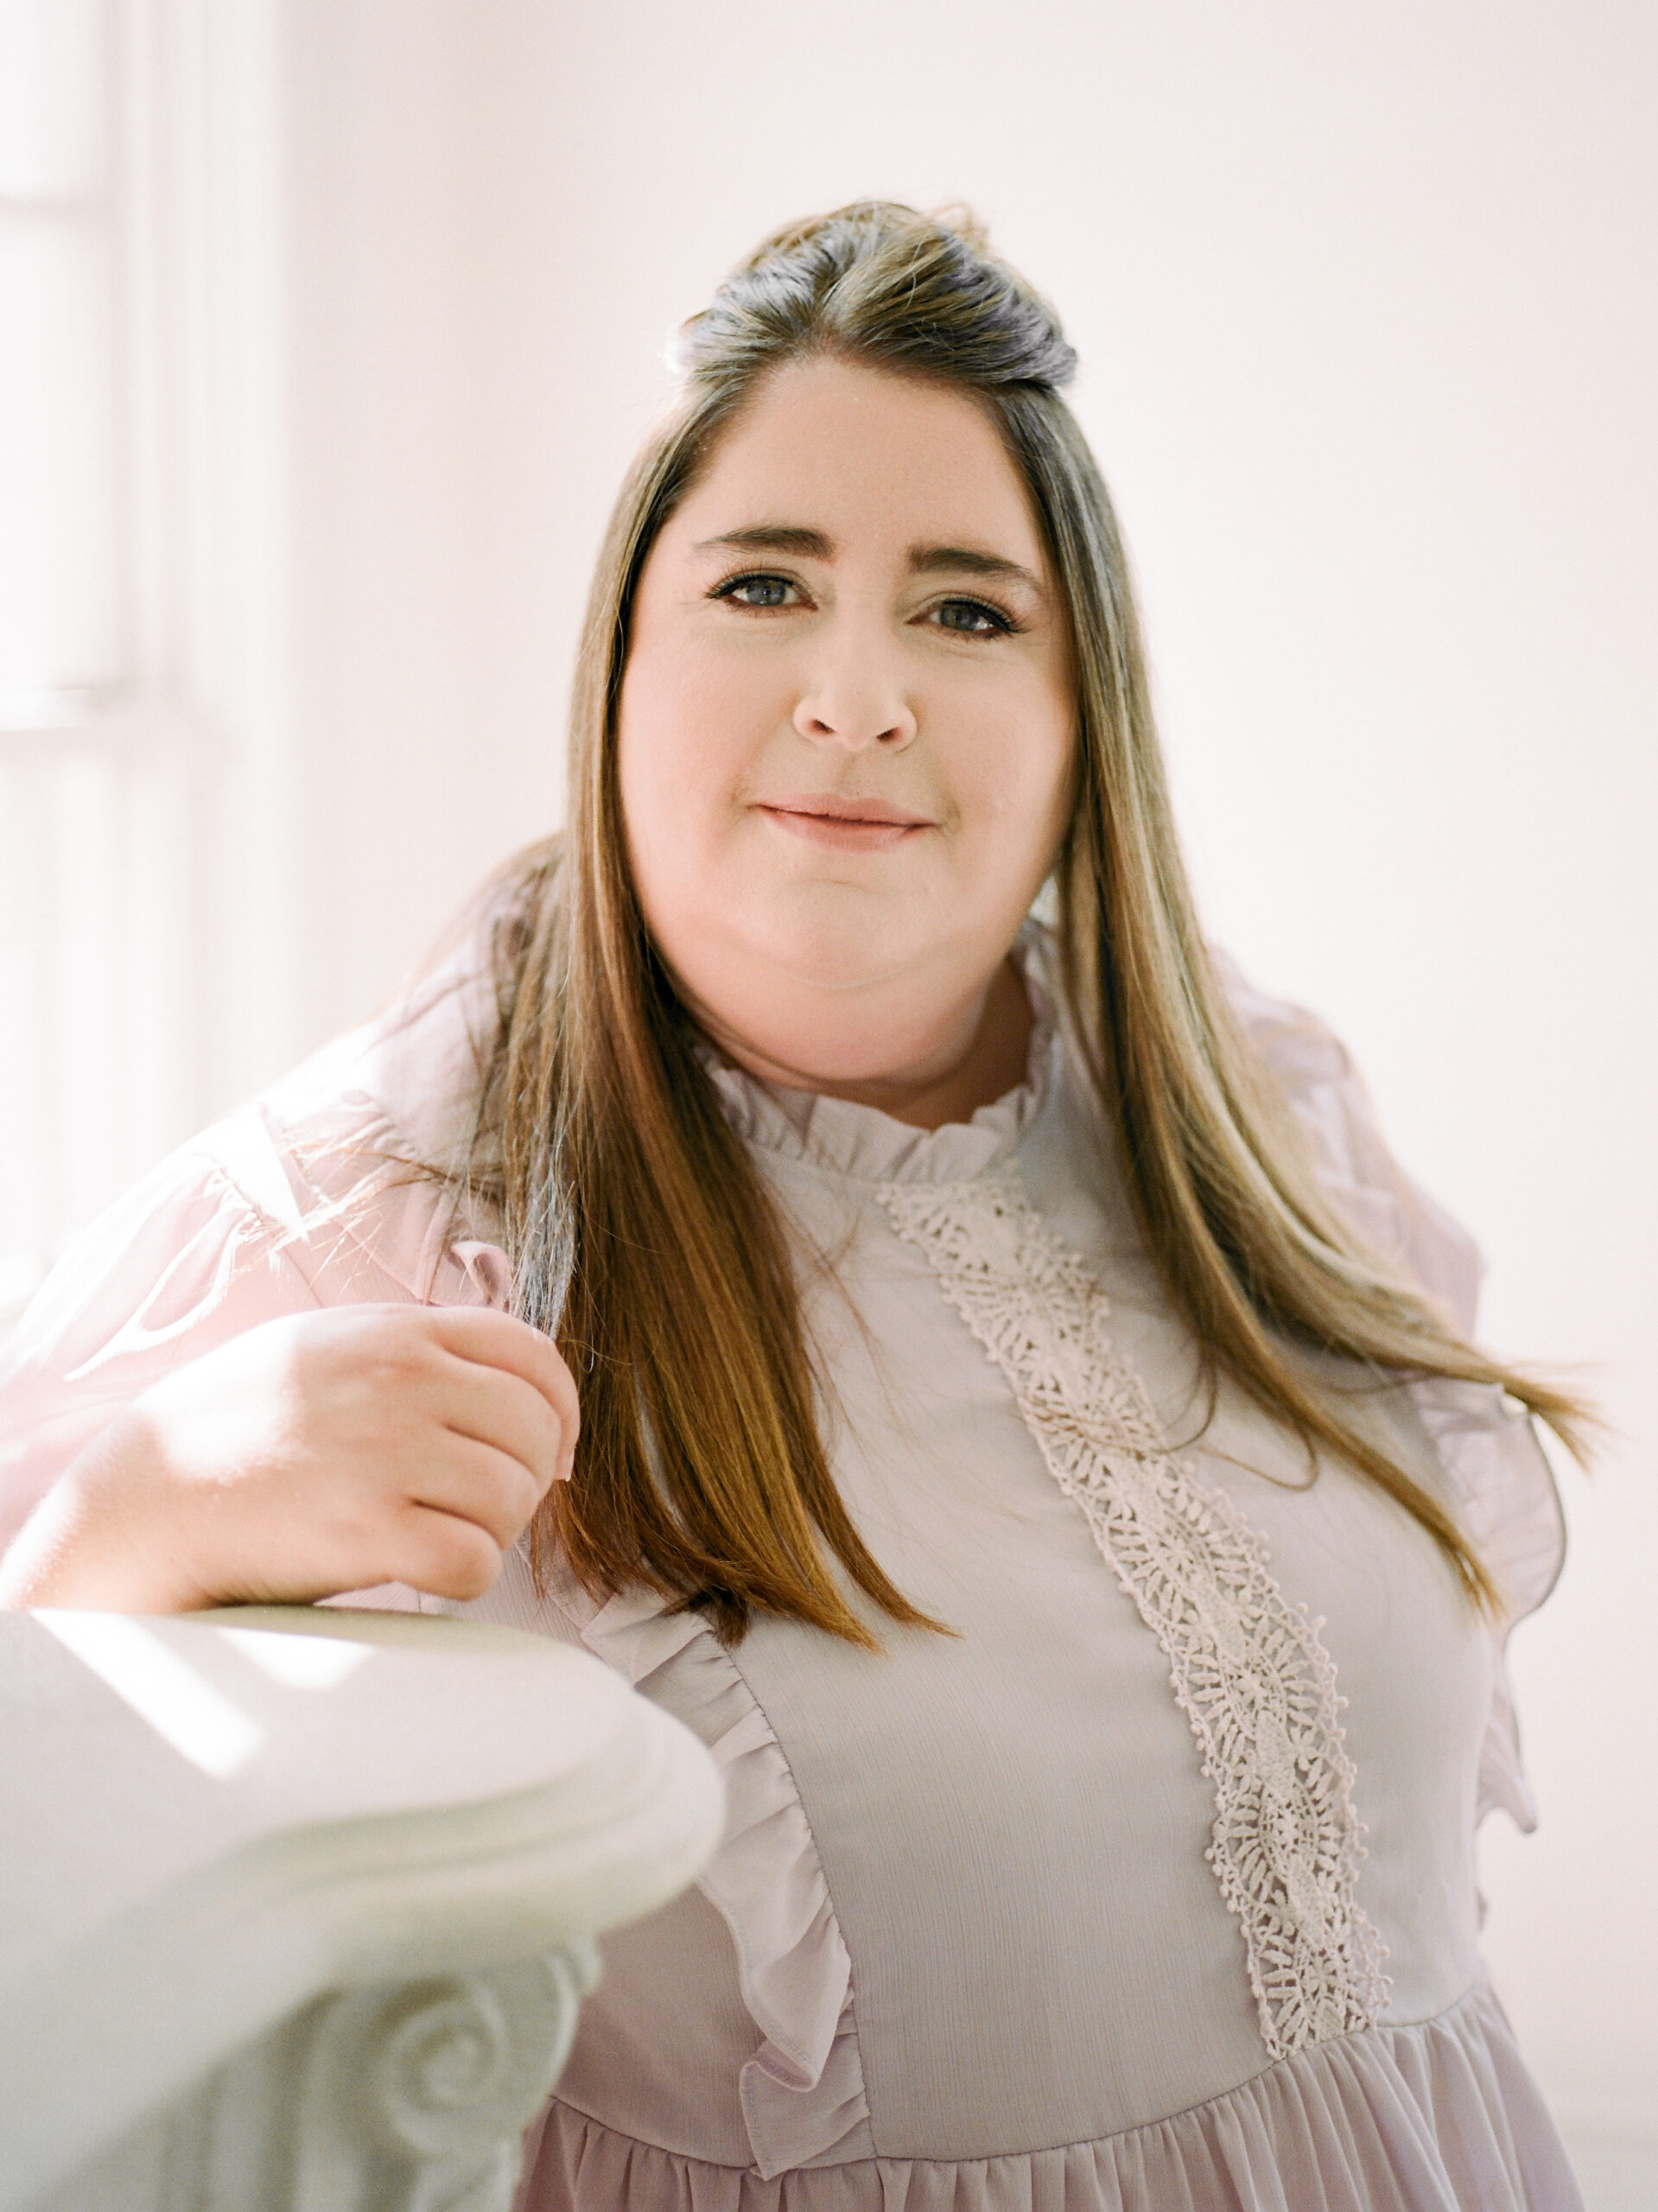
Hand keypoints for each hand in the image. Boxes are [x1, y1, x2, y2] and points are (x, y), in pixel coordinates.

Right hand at [0, 1304, 577, 1612]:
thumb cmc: (239, 1425)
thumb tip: (512, 1381)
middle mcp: (400, 1382)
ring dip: (495, 1528)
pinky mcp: (366, 1532)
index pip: (533, 1355)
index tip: (549, 1447)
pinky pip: (476, 1561)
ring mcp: (385, 1455)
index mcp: (397, 1331)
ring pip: (515, 1497)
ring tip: (444, 1532)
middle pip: (535, 1429)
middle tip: (486, 1504)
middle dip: (531, 1475)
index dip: (559, 1408)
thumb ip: (416, 1349)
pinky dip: (466, 1575)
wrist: (147, 1497)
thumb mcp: (326, 1344)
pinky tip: (424, 1568)